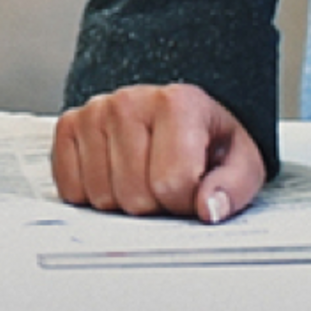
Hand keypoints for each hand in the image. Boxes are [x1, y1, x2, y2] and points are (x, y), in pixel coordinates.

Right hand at [52, 82, 266, 221]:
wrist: (178, 114)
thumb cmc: (208, 140)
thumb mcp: (242, 162)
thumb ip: (233, 188)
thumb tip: (208, 208)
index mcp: (177, 104)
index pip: (172, 183)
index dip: (186, 202)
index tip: (192, 189)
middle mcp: (129, 101)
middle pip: (134, 196)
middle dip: (154, 205)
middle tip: (166, 185)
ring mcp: (94, 113)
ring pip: (101, 197)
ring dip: (123, 202)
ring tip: (142, 178)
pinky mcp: (68, 127)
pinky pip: (71, 189)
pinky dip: (92, 195)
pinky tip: (115, 176)